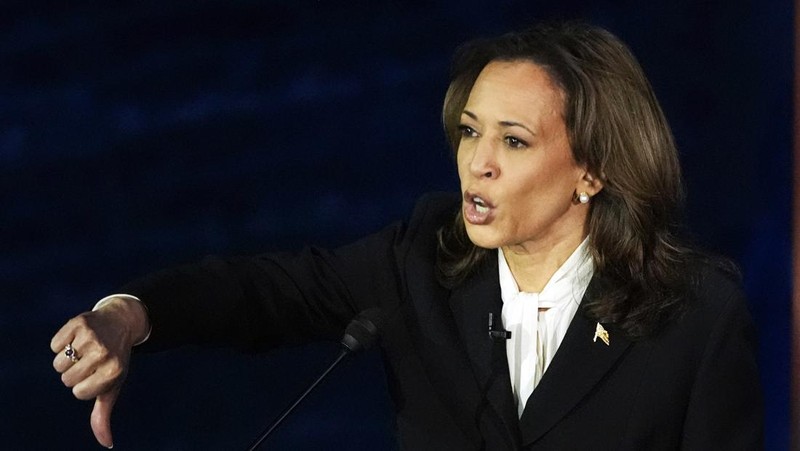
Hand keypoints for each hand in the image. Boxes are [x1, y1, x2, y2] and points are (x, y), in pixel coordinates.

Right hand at [51, 297, 148, 447]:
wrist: (122, 322)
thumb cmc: (115, 359)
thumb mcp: (112, 385)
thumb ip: (104, 414)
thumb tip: (106, 443)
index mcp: (114, 371)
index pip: (79, 392)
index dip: (83, 386)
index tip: (97, 374)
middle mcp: (104, 353)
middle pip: (67, 379)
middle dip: (75, 373)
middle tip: (91, 360)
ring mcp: (92, 337)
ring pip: (58, 363)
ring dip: (67, 359)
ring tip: (84, 349)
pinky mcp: (79, 322)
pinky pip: (54, 344)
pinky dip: (61, 343)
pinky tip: (79, 337)